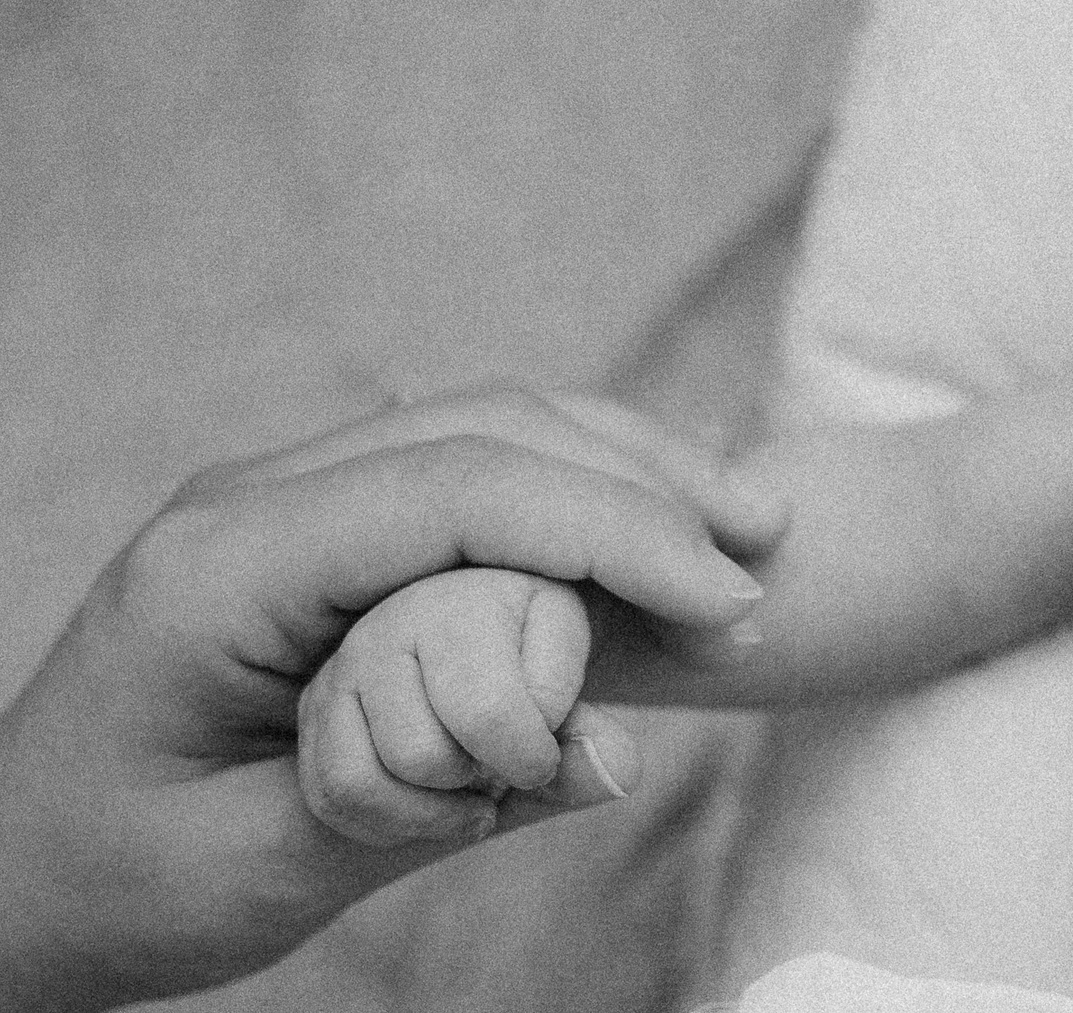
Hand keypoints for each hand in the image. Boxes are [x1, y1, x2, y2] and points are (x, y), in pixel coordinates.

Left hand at [0, 390, 785, 1012]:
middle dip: (641, 482)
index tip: (724, 599)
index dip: (610, 530)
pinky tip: (646, 517)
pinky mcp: (316, 524)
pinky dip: (571, 483)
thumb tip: (621, 754)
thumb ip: (443, 803)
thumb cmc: (113, 883)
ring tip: (741, 521)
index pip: (455, 491)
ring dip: (621, 465)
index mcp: (222, 569)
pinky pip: (463, 467)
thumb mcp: (270, 871)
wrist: (1, 872)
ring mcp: (280, 498)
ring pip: (485, 424)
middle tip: (761, 555)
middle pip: (486, 429)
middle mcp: (250, 501)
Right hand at [298, 567, 657, 847]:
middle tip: (502, 765)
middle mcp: (405, 614)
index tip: (546, 749)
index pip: (493, 714)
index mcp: (484, 593)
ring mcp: (353, 657)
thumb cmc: (536, 682)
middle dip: (473, 782)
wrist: (486, 672)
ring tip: (468, 786)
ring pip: (365, 778)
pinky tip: (427, 803)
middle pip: (424, 756)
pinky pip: (331, 793)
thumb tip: (618, 773)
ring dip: (426, 809)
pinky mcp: (318, 702)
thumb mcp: (574, 708)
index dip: (531, 757)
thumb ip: (593, 744)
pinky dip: (384, 822)